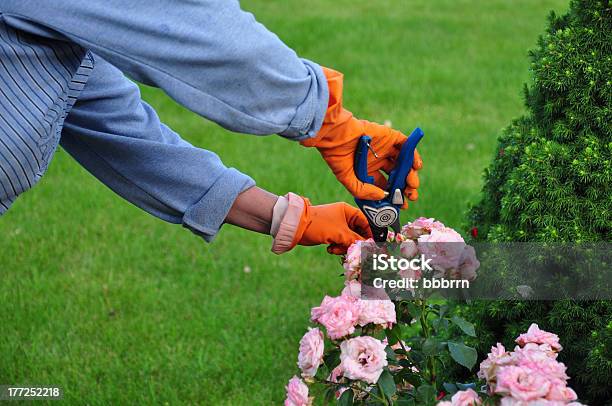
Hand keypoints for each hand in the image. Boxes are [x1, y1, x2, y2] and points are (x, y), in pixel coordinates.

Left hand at [297, 200, 371, 254]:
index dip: (370, 233)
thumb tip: (369, 247)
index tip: (372, 245)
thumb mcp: (340, 233)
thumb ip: (356, 240)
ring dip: (344, 247)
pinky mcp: (332, 234)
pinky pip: (341, 243)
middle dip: (355, 243)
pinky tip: (330, 249)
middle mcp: (344, 217)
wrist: (297, 228)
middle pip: (358, 233)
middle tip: (353, 250)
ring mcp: (338, 226)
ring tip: (335, 249)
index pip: (366, 222)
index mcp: (348, 211)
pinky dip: (337, 248)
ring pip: (350, 240)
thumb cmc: (319, 225)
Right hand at [301, 67, 422, 206]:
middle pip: (397, 176)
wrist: (336, 135)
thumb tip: (383, 196)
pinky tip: (416, 166)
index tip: (401, 205)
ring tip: (412, 184)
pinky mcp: (390, 137)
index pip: (386, 185)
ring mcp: (385, 149)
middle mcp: (378, 161)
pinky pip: (407, 146)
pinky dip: (414, 155)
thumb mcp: (348, 180)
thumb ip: (365, 191)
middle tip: (411, 196)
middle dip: (406, 187)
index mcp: (368, 171)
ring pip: (404, 163)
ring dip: (411, 174)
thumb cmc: (337, 158)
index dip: (394, 196)